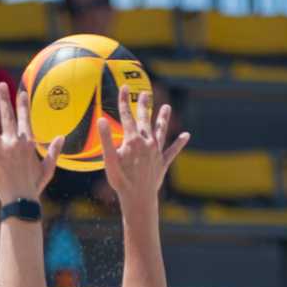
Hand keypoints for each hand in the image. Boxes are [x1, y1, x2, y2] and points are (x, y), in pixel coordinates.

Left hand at [0, 81, 57, 204]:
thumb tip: (62, 137)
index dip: (23, 105)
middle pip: (8, 116)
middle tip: (1, 84)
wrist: (22, 200)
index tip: (21, 92)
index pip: (25, 119)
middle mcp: (14, 142)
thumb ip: (54, 151)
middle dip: (4, 99)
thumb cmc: (34, 186)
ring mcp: (1, 149)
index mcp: (27, 143)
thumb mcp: (48, 168)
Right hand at [99, 89, 189, 204]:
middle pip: (145, 120)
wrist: (138, 198)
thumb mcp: (109, 160)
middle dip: (144, 106)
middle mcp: (147, 142)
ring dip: (163, 119)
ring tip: (167, 107)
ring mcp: (156, 152)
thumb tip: (101, 120)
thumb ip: (106, 139)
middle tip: (145, 93)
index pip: (126, 116)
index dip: (124, 101)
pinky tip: (186, 135)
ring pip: (160, 131)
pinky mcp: (163, 163)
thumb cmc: (121, 181)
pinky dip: (179, 143)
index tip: (124, 87)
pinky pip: (172, 151)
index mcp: (132, 140)